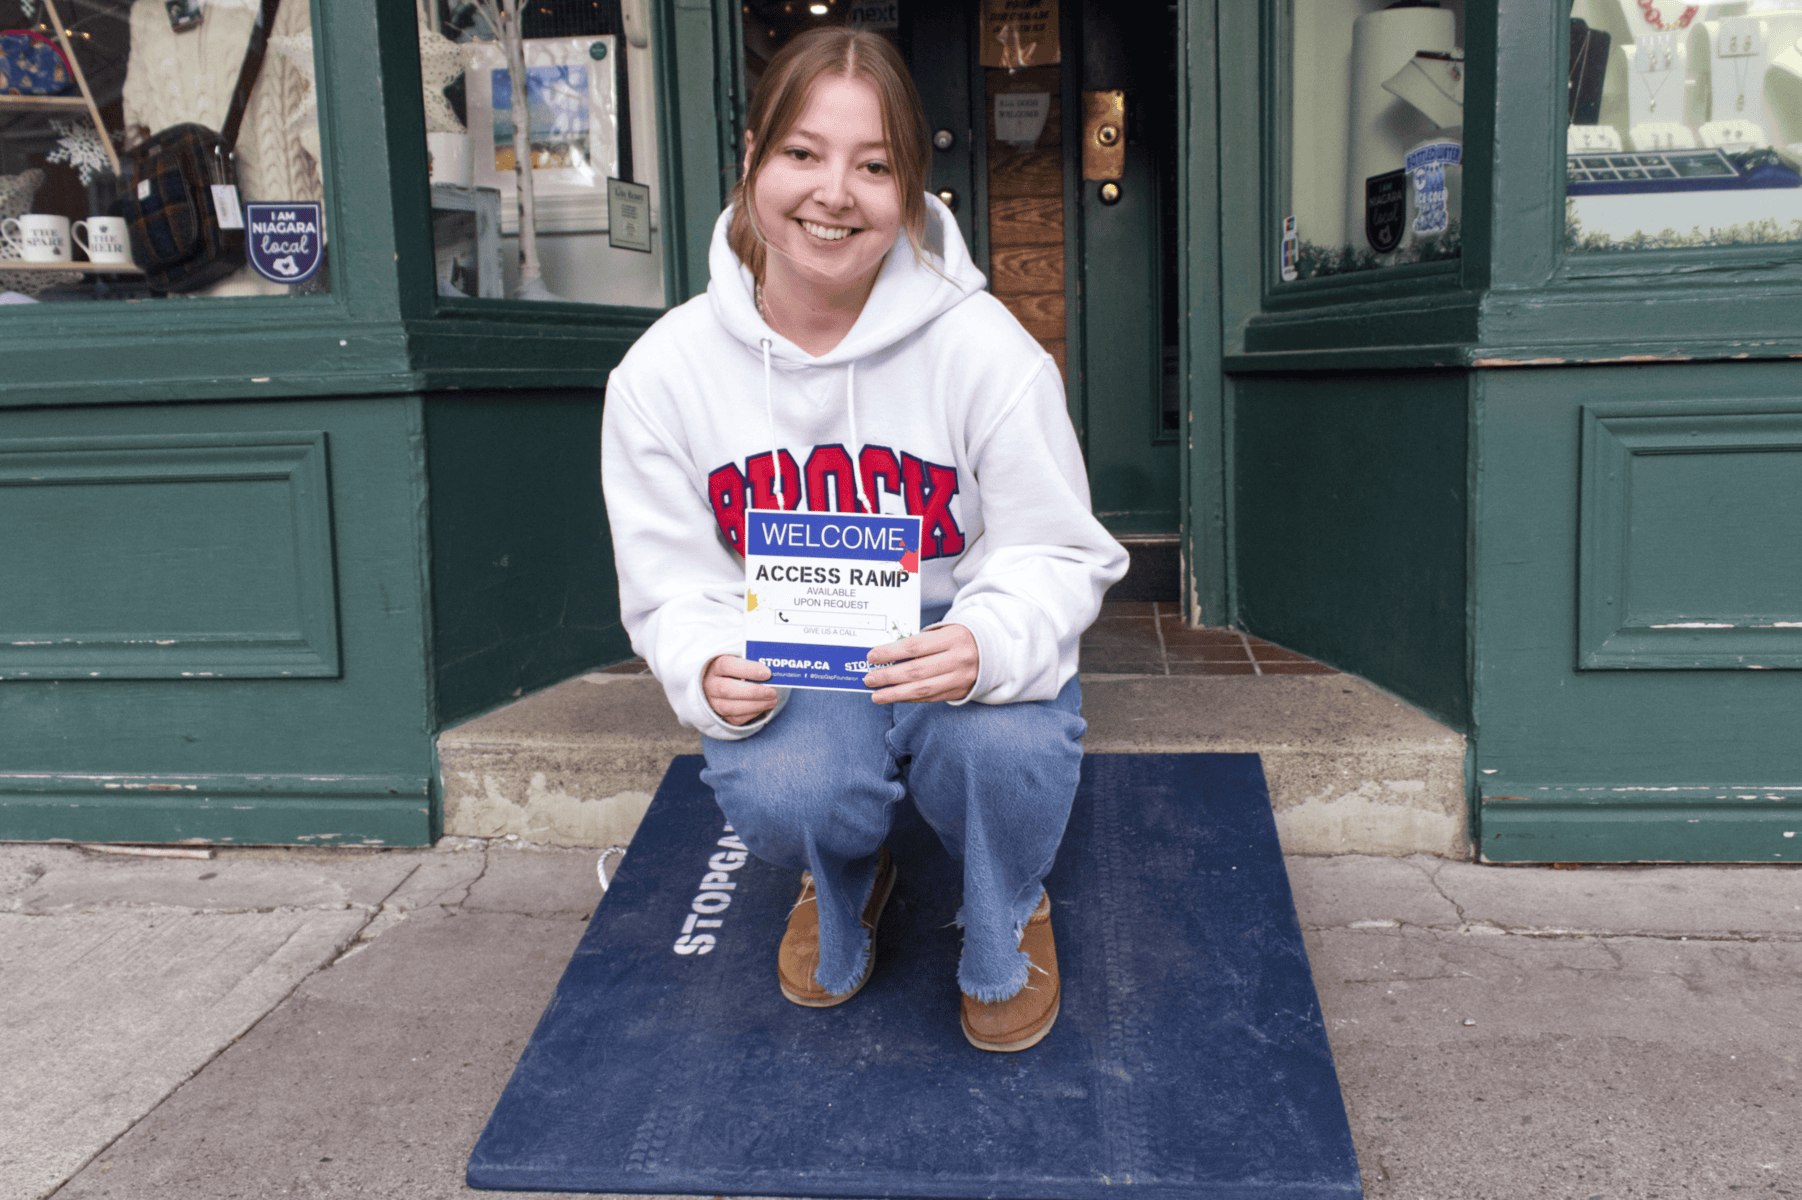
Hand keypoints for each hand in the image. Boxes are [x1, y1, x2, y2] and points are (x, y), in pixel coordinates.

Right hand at [704, 654, 778, 725]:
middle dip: (753, 692)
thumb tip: (771, 669)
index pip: (728, 666)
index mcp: (715, 666)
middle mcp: (710, 685)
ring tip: (772, 700)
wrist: (723, 682)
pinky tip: (765, 706)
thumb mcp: (741, 660)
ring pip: (731, 707)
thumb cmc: (737, 669)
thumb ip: (753, 662)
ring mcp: (713, 702)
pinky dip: (753, 713)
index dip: (748, 669)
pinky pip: (736, 718)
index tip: (767, 673)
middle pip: (727, 690)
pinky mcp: (720, 715)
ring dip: (755, 705)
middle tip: (772, 691)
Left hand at [863, 624, 978, 704]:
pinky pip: (930, 698)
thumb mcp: (945, 631)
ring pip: (922, 689)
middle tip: (869, 679)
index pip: (914, 647)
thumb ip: (921, 642)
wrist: (996, 651)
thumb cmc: (961, 638)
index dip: (890, 653)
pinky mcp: (960, 692)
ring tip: (876, 695)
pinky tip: (896, 697)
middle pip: (916, 670)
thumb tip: (887, 655)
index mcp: (953, 638)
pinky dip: (910, 699)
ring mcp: (960, 678)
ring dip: (895, 694)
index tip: (872, 656)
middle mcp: (958, 659)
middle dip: (888, 676)